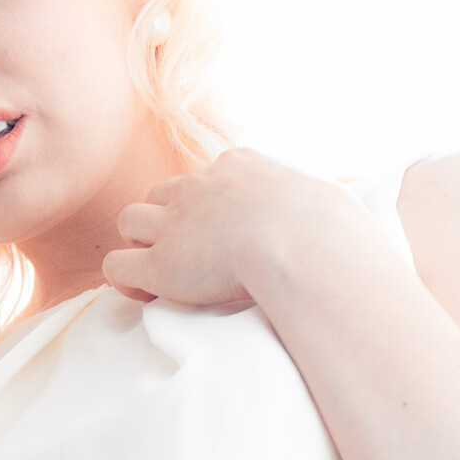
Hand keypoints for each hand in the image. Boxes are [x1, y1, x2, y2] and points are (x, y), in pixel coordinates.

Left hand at [102, 146, 348, 310]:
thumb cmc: (327, 229)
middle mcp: (199, 186)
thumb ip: (316, 206)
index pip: (207, 177)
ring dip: (141, 244)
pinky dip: (124, 279)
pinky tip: (145, 293)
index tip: (223, 235)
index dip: (206, 208)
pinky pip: (117, 265)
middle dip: (167, 222)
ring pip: (131, 220)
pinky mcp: (160, 263)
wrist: (302, 241)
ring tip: (162, 275)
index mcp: (239, 165)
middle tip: (188, 258)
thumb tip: (342, 223)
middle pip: (162, 194)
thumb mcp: (325, 199)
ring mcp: (175, 223)